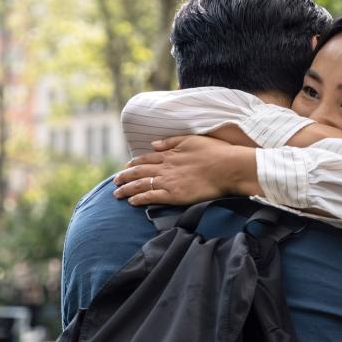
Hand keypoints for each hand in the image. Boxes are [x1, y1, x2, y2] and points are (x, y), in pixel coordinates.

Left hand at [113, 135, 258, 205]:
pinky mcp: (174, 195)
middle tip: (114, 182)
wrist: (227, 167)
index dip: (134, 163)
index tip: (126, 166)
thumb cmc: (215, 152)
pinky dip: (139, 198)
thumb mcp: (191, 139)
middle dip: (124, 177)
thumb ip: (171, 141)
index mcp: (170, 153)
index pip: (146, 158)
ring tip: (116, 193)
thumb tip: (154, 143)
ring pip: (141, 185)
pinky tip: (131, 201)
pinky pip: (151, 197)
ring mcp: (168, 181)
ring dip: (126, 189)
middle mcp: (165, 167)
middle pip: (139, 171)